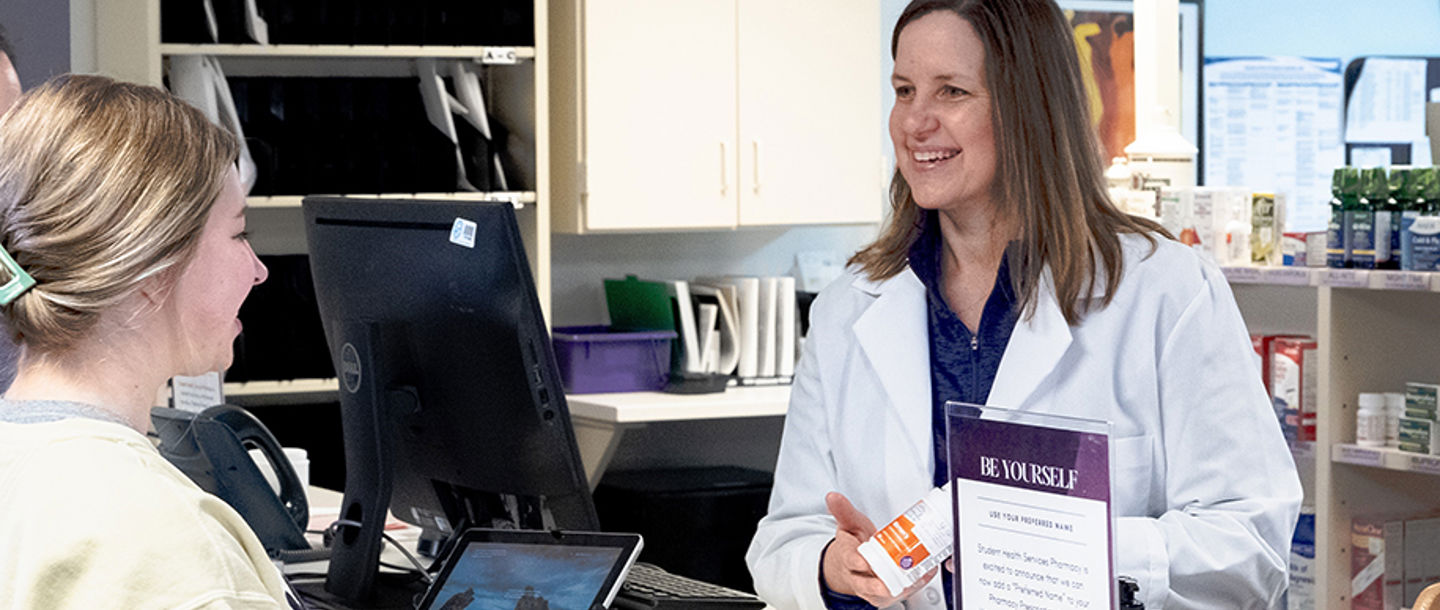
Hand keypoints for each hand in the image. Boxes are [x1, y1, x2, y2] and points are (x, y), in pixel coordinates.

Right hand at [822, 492, 938, 606]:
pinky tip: (922, 576)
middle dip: (874, 586)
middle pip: (863, 584)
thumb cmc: (854, 542)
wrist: (855, 562)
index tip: (862, 562)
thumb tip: (833, 496)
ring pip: (881, 594)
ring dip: (897, 589)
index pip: (848, 559)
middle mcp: (857, 575)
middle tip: (884, 586)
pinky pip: (897, 595)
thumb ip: (843, 511)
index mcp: (847, 556)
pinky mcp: (885, 594)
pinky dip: (912, 587)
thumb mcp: (850, 524)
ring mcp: (871, 587)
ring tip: (910, 581)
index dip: (855, 561)